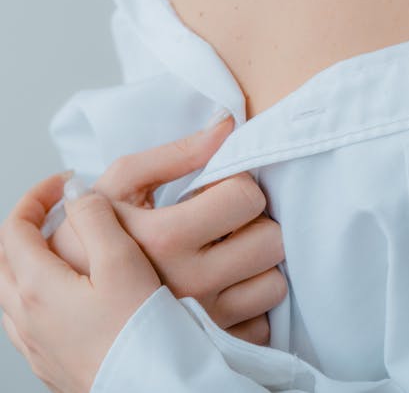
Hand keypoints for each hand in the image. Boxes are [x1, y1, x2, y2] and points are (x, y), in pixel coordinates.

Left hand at [0, 172, 160, 392]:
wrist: (152, 390)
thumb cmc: (138, 333)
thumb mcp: (122, 260)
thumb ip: (95, 218)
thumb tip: (76, 195)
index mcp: (36, 287)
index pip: (15, 228)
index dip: (36, 197)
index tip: (63, 183)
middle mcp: (25, 319)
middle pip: (5, 258)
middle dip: (26, 224)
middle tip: (55, 207)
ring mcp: (35, 345)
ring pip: (10, 290)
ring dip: (27, 258)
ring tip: (61, 244)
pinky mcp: (50, 363)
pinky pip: (24, 318)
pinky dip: (35, 290)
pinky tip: (67, 290)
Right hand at [50, 115, 286, 345]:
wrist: (70, 297)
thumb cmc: (98, 233)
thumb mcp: (123, 181)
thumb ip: (177, 151)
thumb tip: (226, 124)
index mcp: (166, 237)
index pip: (244, 197)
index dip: (237, 184)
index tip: (218, 190)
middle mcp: (189, 283)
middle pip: (270, 241)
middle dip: (254, 223)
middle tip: (228, 221)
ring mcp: (204, 322)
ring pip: (274, 283)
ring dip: (256, 264)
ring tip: (225, 253)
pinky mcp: (215, 348)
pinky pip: (263, 321)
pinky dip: (250, 301)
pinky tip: (223, 286)